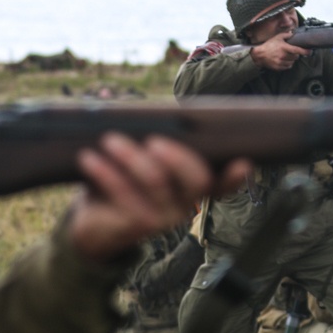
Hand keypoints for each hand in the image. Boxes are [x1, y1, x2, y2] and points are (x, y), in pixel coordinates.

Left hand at [70, 134, 250, 261]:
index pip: (221, 182)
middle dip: (178, 156)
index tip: (242, 163)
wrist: (93, 222)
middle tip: (154, 141)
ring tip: (110, 140)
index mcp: (191, 186)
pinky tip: (90, 158)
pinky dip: (106, 172)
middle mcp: (185, 203)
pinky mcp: (137, 225)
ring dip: (131, 157)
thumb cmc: (120, 180)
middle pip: (197, 179)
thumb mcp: (137, 157)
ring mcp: (164, 217)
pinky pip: (124, 194)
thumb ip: (150, 138)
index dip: (235, 176)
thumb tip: (137, 107)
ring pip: (157, 183)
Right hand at [250, 33, 310, 69]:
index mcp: (284, 48)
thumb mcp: (277, 37)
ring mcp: (281, 62)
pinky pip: (287, 67)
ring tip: (286, 56)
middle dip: (296, 54)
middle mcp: (283, 56)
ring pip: (292, 62)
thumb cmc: (268, 45)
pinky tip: (284, 60)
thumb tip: (293, 33)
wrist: (259, 55)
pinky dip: (288, 64)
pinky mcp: (279, 67)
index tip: (309, 52)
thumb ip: (286, 35)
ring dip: (292, 59)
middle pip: (296, 57)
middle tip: (292, 52)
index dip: (305, 51)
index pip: (297, 50)